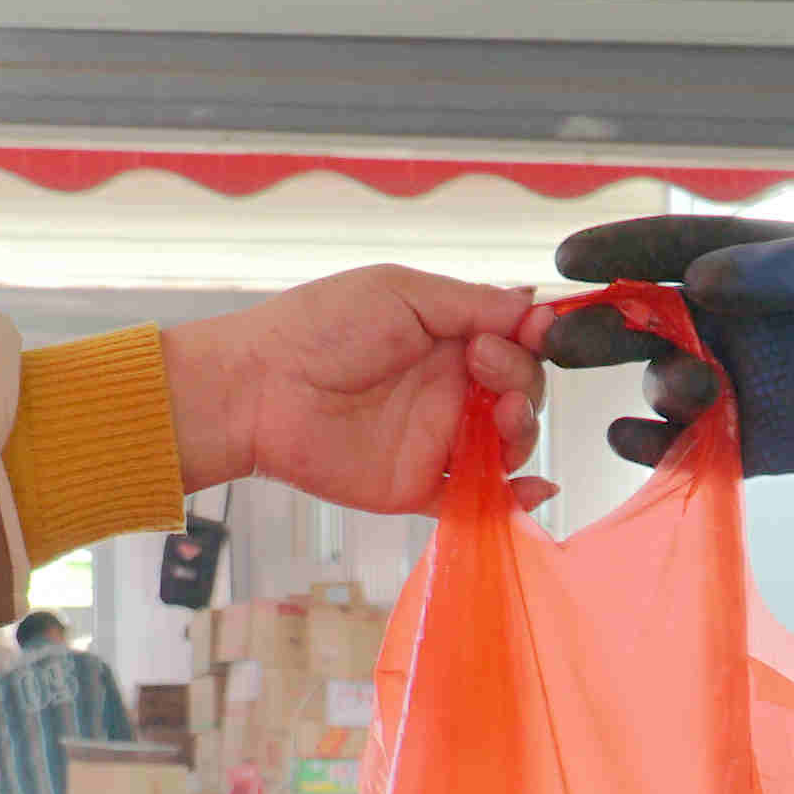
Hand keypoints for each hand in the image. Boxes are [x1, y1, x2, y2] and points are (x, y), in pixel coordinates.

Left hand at [170, 267, 545, 512]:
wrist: (257, 389)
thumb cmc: (318, 327)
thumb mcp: (401, 292)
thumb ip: (470, 302)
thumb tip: (533, 308)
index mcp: (446, 338)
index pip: (514, 344)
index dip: (531, 342)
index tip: (531, 334)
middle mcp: (448, 389)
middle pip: (520, 393)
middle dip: (521, 380)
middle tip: (482, 365)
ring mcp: (436, 439)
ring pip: (509, 446)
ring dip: (524, 432)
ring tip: (504, 418)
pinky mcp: (419, 485)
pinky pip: (478, 501)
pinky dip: (515, 501)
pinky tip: (536, 490)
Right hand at [541, 216, 793, 473]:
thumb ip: (780, 269)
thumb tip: (697, 281)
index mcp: (744, 262)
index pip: (663, 250)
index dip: (614, 253)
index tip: (568, 261)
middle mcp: (724, 321)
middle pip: (641, 320)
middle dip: (599, 327)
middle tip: (559, 338)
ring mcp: (734, 383)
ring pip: (662, 382)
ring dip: (654, 383)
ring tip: (685, 387)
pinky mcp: (750, 443)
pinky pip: (686, 448)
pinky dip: (654, 448)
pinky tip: (635, 441)